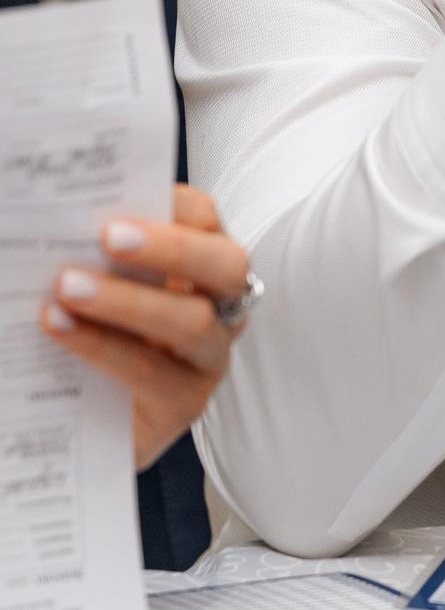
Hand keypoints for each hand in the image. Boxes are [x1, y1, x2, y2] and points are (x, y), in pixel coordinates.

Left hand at [39, 186, 251, 470]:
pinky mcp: (185, 402)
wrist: (71, 415)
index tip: (123, 194)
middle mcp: (218, 306)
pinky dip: (104, 347)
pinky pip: (153, 373)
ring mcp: (207, 357)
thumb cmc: (88, 332)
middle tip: (108, 237)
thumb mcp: (94, 279)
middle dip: (170, 248)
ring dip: (128, 301)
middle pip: (225, 265)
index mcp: (198, 264)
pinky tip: (61, 329)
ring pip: (193, 322)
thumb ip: (91, 249)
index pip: (204, 219)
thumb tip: (53, 213)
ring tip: (68, 287)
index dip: (173, 203)